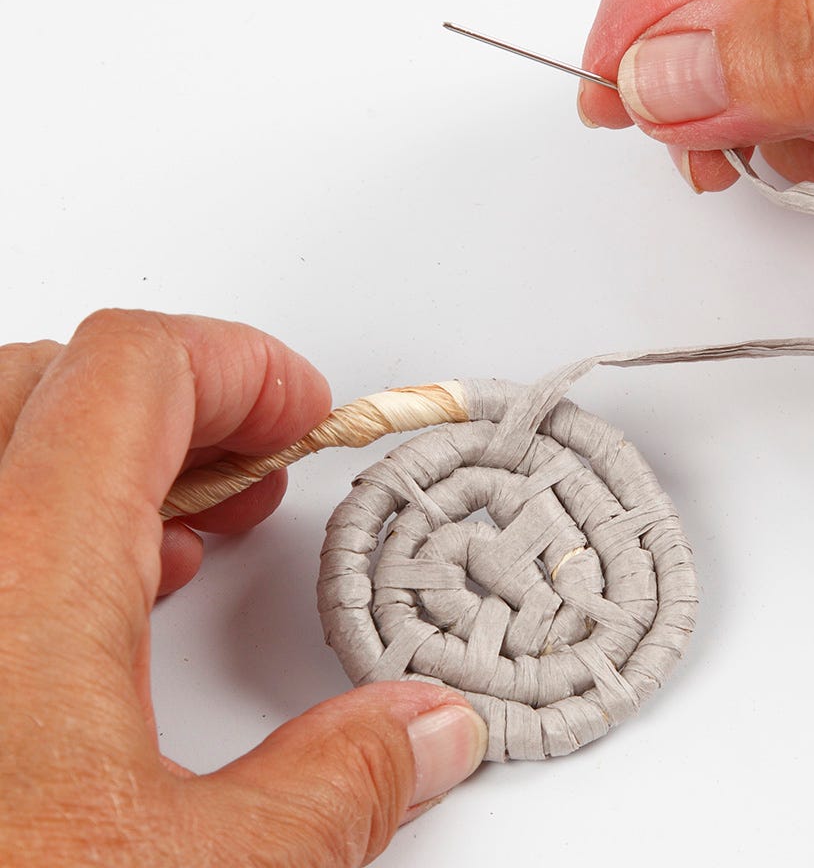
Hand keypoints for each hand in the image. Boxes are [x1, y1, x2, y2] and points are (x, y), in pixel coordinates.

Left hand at [0, 310, 485, 866]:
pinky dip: (44, 522)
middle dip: (188, 405)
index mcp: (14, 580)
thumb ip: (334, 792)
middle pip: (60, 378)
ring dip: (114, 459)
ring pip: (2, 435)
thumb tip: (427, 734)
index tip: (306, 414)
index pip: (136, 368)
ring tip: (193, 528)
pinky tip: (97, 605)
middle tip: (261, 466)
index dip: (244, 365)